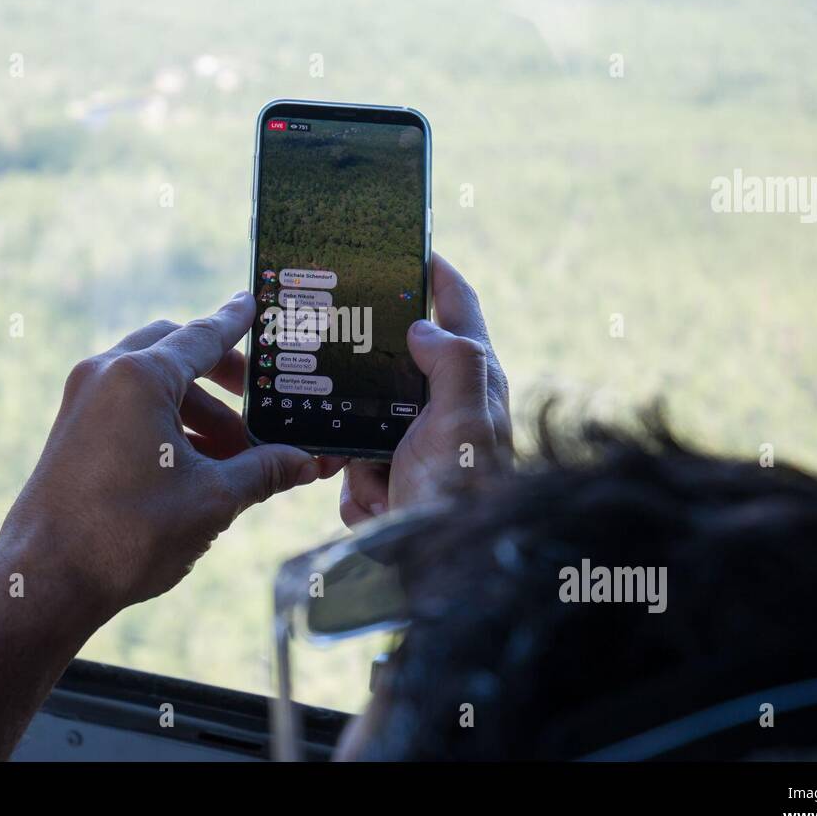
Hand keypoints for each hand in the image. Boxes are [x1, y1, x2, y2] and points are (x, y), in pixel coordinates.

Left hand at [0, 291, 345, 623]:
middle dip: (222, 377)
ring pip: (154, 384)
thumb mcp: (213, 498)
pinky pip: (130, 408)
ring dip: (199, 410)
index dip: (237, 322)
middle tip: (259, 403)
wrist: (46, 582)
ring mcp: (82, 402)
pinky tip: (198, 466)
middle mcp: (105, 375)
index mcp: (139, 376)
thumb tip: (304, 463)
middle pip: (176, 353)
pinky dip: (168, 424)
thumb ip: (264, 470)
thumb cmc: (126, 534)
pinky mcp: (72, 431)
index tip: (254, 304)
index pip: (203, 335)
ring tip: (238, 455)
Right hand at [340, 255, 511, 524]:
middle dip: (368, 382)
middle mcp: (447, 408)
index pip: (459, 306)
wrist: (444, 572)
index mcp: (473, 381)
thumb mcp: (463, 421)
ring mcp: (417, 446)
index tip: (410, 243)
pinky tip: (378, 506)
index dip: (437, 272)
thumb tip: (423, 327)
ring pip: (364, 420)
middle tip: (343, 374)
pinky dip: (361, 489)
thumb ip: (454, 362)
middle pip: (396, 365)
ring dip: (361, 454)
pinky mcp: (394, 480)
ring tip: (378, 477)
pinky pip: (356, 468)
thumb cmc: (461, 492)